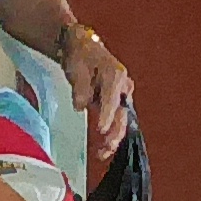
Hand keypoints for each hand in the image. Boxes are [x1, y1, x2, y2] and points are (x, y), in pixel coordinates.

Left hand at [65, 26, 133, 163]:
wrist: (82, 47)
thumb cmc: (80, 56)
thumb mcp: (76, 68)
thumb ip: (80, 87)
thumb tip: (81, 105)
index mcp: (115, 75)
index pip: (112, 100)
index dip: (107, 116)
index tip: (101, 129)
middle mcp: (124, 86)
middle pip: (122, 113)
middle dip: (114, 133)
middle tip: (104, 148)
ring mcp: (122, 95)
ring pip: (121, 120)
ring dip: (113, 137)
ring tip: (102, 153)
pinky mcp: (118, 102)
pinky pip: (117, 120)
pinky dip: (111, 133)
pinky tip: (104, 147)